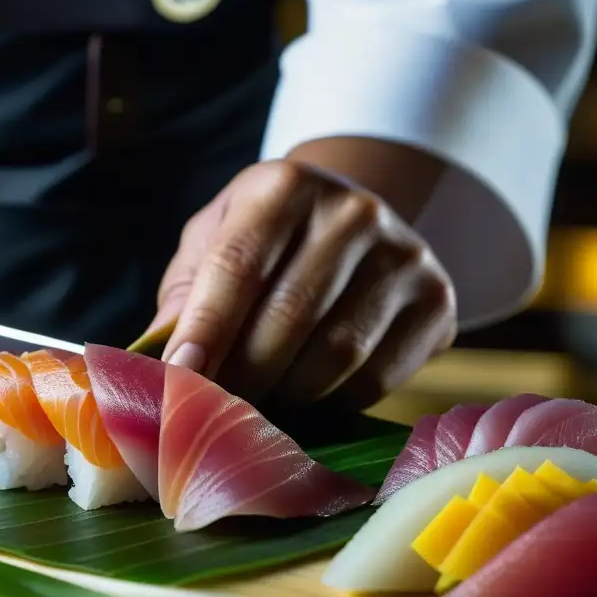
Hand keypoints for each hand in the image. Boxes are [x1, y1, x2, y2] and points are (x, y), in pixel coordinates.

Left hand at [149, 160, 456, 408]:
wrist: (349, 225)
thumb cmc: (263, 242)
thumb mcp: (211, 245)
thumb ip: (184, 296)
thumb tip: (159, 360)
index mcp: (285, 186)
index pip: (238, 265)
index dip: (205, 328)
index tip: (178, 377)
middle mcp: (354, 212)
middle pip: (288, 316)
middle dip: (242, 375)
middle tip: (210, 410)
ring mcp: (405, 256)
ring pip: (336, 354)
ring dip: (285, 393)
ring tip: (255, 404)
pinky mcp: (437, 303)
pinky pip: (375, 378)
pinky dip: (331, 403)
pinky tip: (305, 398)